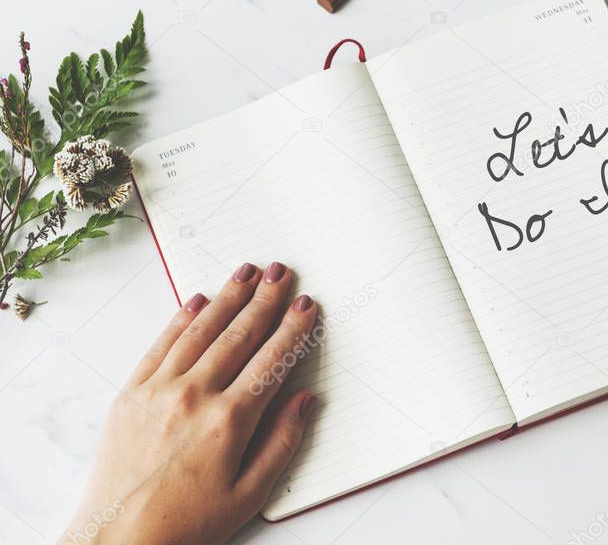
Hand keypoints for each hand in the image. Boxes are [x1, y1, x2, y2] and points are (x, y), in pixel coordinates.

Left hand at [63, 262, 318, 544]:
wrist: (118, 538)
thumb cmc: (186, 522)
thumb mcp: (249, 495)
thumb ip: (282, 443)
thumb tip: (305, 401)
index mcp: (229, 421)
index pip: (271, 361)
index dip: (292, 330)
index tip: (305, 306)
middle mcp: (194, 396)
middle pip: (239, 335)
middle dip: (264, 299)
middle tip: (281, 272)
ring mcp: (159, 390)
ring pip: (201, 330)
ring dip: (227, 297)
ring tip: (247, 271)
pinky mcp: (131, 393)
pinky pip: (161, 344)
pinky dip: (181, 318)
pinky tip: (197, 300)